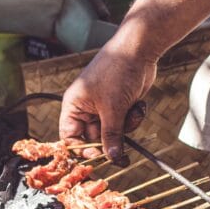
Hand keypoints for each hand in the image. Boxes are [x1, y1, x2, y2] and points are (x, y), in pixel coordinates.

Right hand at [59, 42, 157, 165]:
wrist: (139, 50)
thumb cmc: (117, 71)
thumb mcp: (113, 108)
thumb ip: (111, 136)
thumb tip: (112, 158)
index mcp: (74, 105)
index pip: (70, 136)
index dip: (82, 149)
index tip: (98, 157)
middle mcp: (87, 107)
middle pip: (94, 138)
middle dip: (111, 140)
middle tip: (123, 153)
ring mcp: (105, 106)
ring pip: (113, 132)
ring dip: (126, 127)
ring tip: (132, 111)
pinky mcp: (120, 105)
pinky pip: (125, 123)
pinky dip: (133, 118)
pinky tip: (138, 105)